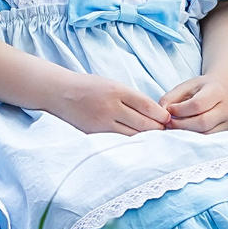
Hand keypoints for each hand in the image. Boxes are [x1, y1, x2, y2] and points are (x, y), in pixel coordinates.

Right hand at [47, 73, 170, 136]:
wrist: (59, 92)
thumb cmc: (89, 87)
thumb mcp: (112, 84)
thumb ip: (131, 98)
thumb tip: (155, 113)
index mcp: (117, 91)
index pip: (147, 106)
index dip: (161, 115)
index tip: (167, 119)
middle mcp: (111, 107)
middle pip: (143, 124)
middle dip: (158, 129)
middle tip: (165, 132)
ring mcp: (102, 123)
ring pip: (133, 136)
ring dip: (146, 138)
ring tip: (154, 139)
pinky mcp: (94, 135)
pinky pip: (118, 142)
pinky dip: (129, 143)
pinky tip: (136, 144)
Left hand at [162, 71, 227, 133]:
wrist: (219, 94)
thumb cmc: (199, 90)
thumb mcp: (184, 87)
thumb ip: (170, 98)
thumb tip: (162, 115)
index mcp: (217, 92)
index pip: (197, 105)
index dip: (180, 110)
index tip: (169, 110)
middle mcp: (226, 108)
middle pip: (202, 122)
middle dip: (181, 125)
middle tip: (168, 124)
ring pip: (205, 134)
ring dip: (186, 134)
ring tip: (175, 129)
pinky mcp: (225, 134)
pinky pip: (207, 140)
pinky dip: (193, 139)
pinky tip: (184, 134)